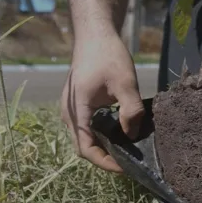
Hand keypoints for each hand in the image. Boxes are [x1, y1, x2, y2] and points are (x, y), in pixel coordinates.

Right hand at [61, 38, 144, 171]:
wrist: (94, 34)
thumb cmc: (108, 55)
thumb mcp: (125, 83)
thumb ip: (131, 111)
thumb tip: (132, 135)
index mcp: (76, 111)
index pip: (86, 149)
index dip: (105, 163)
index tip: (125, 168)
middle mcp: (69, 114)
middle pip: (84, 146)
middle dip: (105, 158)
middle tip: (129, 162)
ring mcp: (71, 109)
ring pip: (85, 137)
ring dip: (103, 146)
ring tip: (126, 150)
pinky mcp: (77, 103)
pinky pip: (87, 127)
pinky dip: (102, 134)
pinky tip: (120, 132)